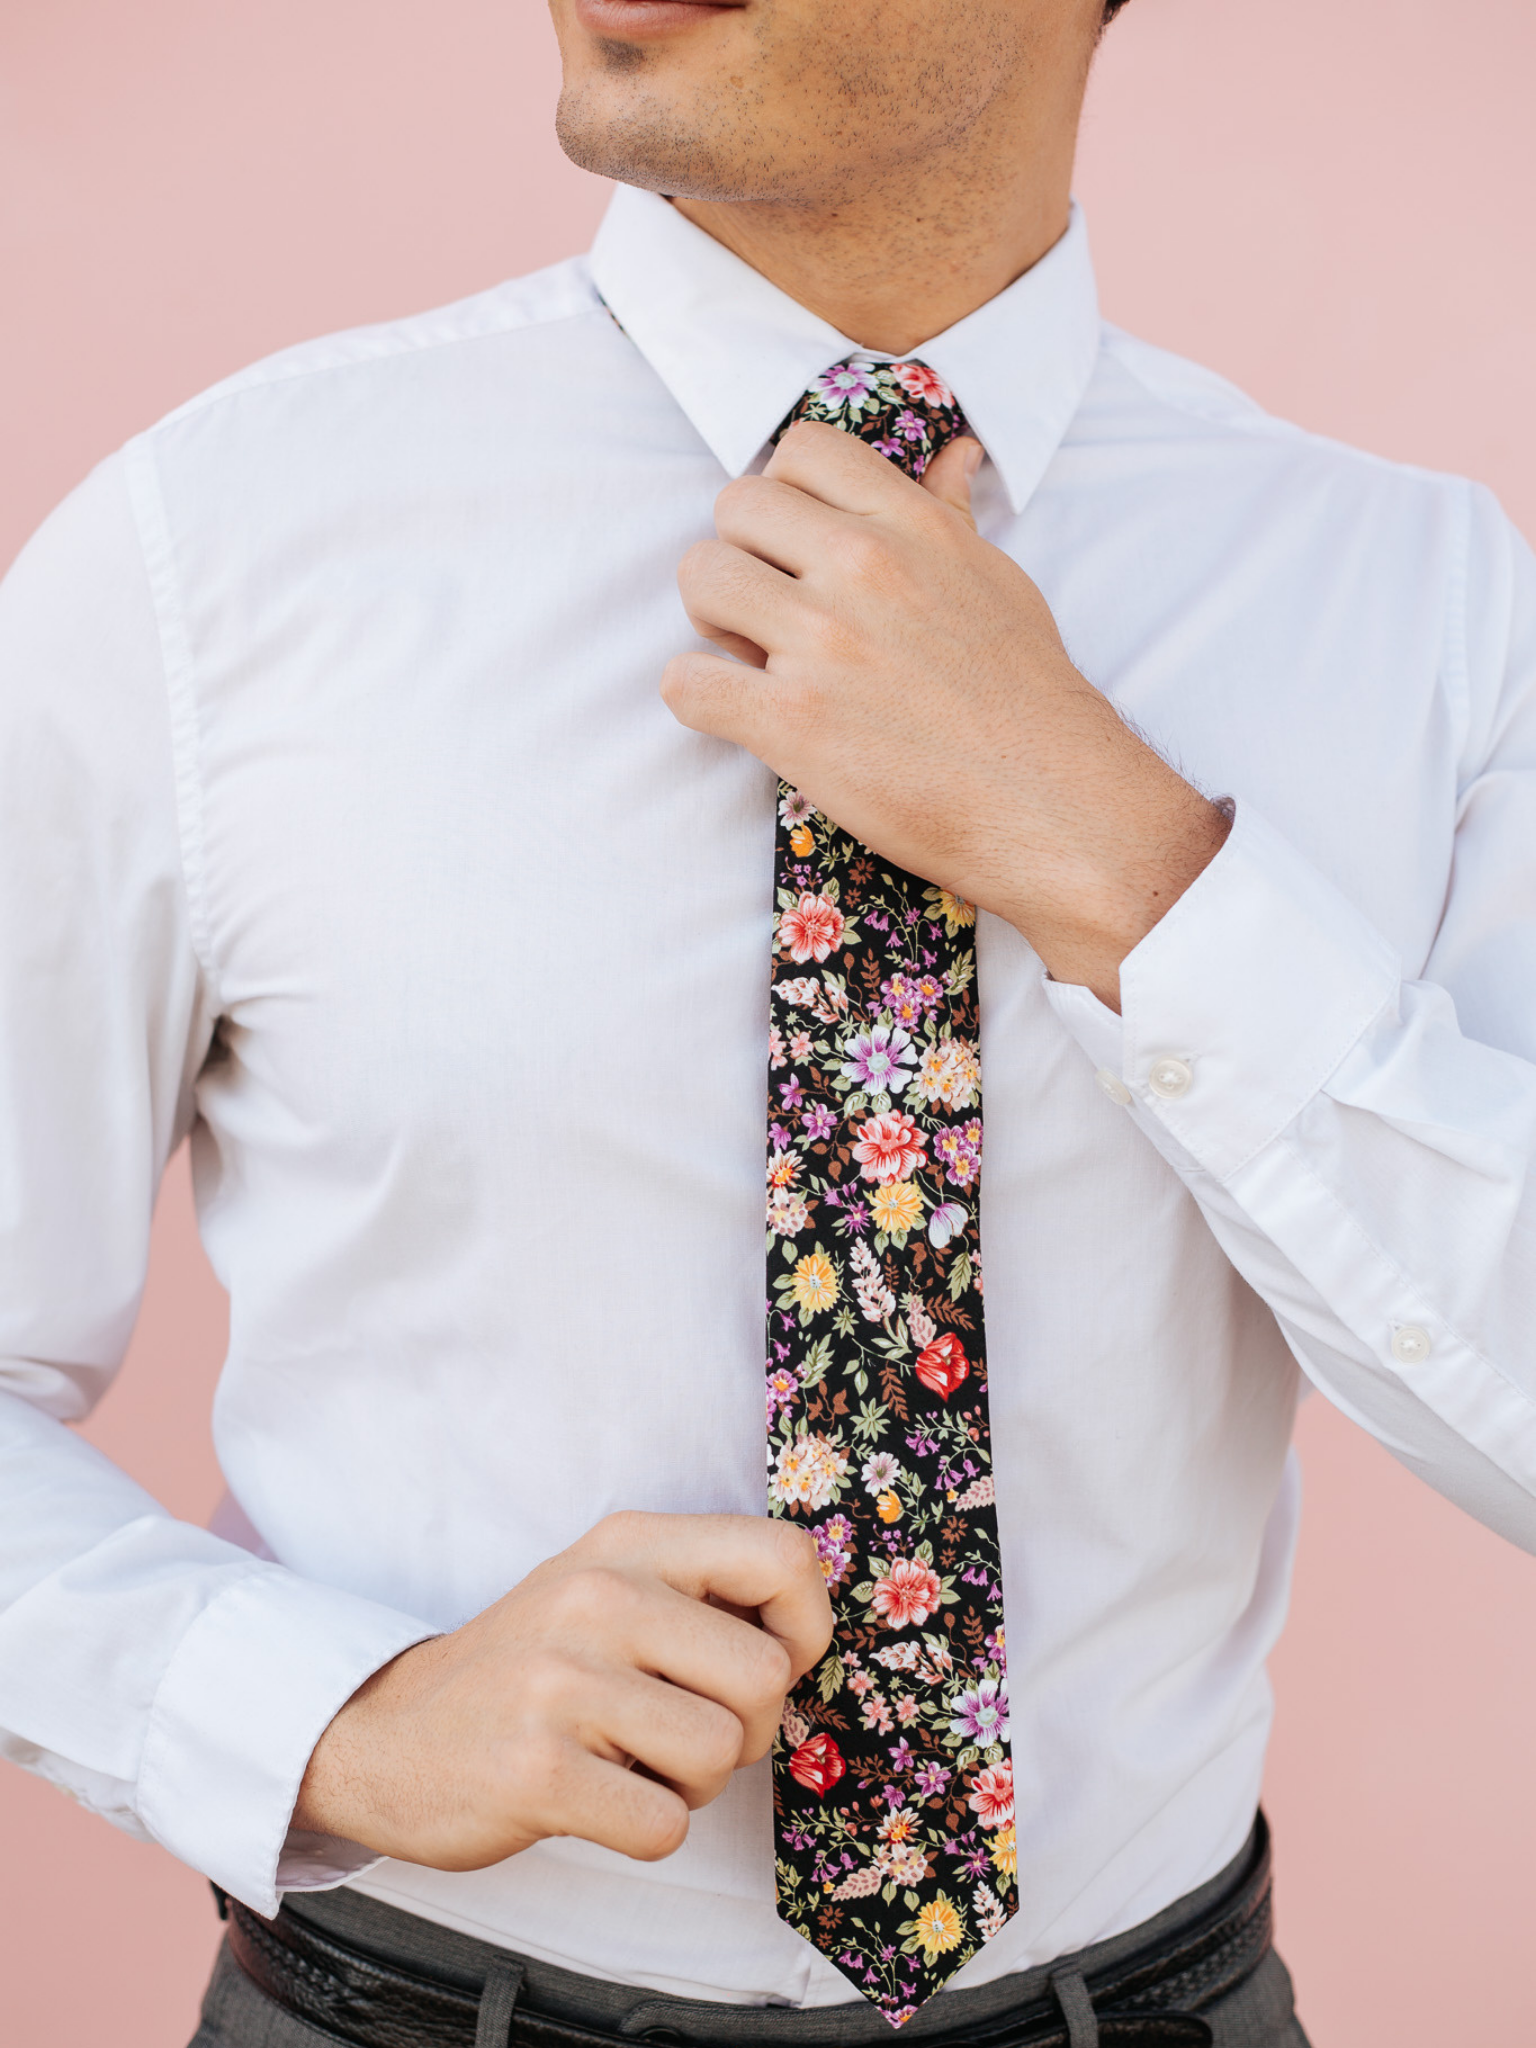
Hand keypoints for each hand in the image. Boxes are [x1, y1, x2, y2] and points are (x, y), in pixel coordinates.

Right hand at [292, 1512, 831, 1869]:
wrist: (389, 1732)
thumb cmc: (532, 1668)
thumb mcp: (609, 1587)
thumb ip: (703, 1591)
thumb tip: (814, 1631)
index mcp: (630, 1543)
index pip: (786, 1556)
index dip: (808, 1626)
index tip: (772, 1663)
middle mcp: (599, 1595)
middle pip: (767, 1677)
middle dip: (748, 1728)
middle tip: (683, 1732)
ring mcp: (563, 1681)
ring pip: (720, 1755)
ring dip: (690, 1784)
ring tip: (628, 1761)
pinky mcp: (536, 1771)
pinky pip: (664, 1825)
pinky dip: (645, 1829)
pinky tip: (595, 1798)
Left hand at [663, 422, 1228, 1007]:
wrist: (1052, 804)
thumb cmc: (1025, 696)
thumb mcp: (995, 581)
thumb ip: (949, 516)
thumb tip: (955, 455)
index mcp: (910, 525)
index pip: (801, 448)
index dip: (783, 494)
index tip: (796, 546)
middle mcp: (865, 568)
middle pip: (734, 507)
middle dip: (740, 556)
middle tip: (769, 613)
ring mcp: (825, 643)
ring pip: (700, 579)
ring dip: (713, 623)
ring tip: (756, 662)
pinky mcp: (793, 721)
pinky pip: (685, 682)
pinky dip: (698, 699)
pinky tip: (739, 715)